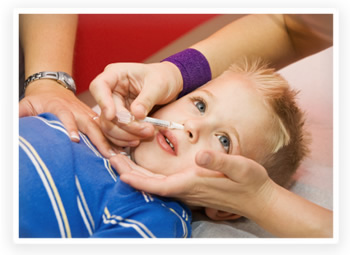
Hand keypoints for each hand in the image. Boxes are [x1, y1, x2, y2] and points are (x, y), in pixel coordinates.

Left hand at [19, 80, 115, 157]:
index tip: (74, 140)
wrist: (52, 87)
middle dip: (100, 139)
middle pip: (91, 124)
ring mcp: (87, 113)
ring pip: (102, 127)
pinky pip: (106, 128)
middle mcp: (77, 110)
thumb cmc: (39, 99)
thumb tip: (15, 126)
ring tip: (120, 154)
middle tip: (108, 154)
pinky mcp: (93, 117)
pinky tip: (122, 149)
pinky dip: (115, 138)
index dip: (70, 127)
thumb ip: (20, 115)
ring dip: (111, 140)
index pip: (66, 117)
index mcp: (60, 106)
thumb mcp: (26, 105)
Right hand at [89, 62, 182, 146]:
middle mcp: (110, 91)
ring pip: (108, 126)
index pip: (99, 86)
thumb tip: (136, 114)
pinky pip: (115, 134)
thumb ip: (146, 99)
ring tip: (147, 134)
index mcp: (115, 74)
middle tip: (148, 130)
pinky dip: (125, 139)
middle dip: (125, 126)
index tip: (112, 116)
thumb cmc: (162, 78)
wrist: (168, 86)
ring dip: (126, 135)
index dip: (103, 102)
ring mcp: (113, 106)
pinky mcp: (118, 120)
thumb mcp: (158, 85)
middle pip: (105, 113)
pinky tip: (138, 140)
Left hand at [110, 149, 274, 217]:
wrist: (257, 198)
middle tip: (111, 158)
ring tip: (121, 161)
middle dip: (129, 173)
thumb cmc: (249, 182)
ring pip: (155, 184)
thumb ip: (220, 160)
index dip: (137, 179)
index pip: (158, 184)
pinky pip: (163, 183)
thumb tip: (201, 155)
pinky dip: (149, 175)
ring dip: (136, 173)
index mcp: (192, 183)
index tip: (119, 171)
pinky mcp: (191, 188)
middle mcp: (186, 189)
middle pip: (150, 184)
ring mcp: (188, 190)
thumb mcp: (240, 167)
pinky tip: (144, 168)